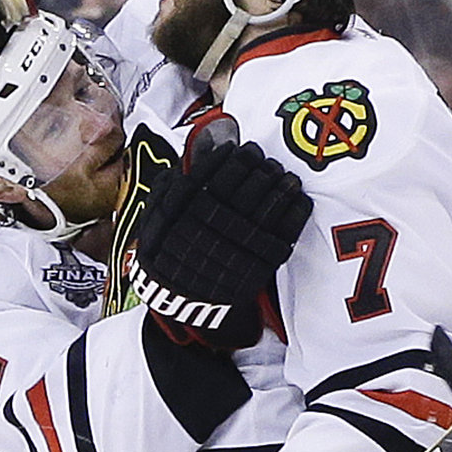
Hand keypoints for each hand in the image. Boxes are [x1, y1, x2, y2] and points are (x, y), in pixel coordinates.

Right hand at [135, 141, 311, 347]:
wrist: (182, 304)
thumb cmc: (167, 259)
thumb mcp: (152, 226)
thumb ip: (165, 194)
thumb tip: (183, 164)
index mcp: (186, 215)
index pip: (209, 175)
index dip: (226, 158)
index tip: (236, 147)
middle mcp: (213, 228)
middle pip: (241, 186)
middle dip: (255, 165)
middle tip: (262, 156)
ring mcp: (238, 247)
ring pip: (266, 206)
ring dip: (279, 185)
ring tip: (285, 174)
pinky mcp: (259, 265)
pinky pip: (284, 233)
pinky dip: (295, 213)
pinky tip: (300, 198)